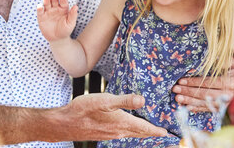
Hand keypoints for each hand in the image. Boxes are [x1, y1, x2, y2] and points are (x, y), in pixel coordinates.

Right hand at [37, 0, 77, 41]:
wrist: (58, 39)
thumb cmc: (66, 30)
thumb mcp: (71, 23)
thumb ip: (73, 15)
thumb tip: (76, 6)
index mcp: (63, 8)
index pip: (63, 2)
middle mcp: (55, 8)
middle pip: (54, 0)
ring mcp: (48, 12)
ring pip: (46, 3)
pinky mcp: (41, 17)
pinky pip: (40, 11)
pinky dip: (39, 8)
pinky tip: (40, 6)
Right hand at [52, 93, 166, 140]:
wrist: (65, 123)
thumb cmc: (83, 110)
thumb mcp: (105, 100)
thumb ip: (125, 100)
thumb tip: (143, 100)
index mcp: (122, 123)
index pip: (145, 128)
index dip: (157, 130)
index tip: (168, 132)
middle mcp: (119, 131)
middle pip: (140, 133)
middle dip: (151, 132)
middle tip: (162, 131)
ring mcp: (110, 134)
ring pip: (130, 133)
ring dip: (140, 131)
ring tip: (147, 128)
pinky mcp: (102, 133)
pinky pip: (121, 132)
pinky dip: (128, 130)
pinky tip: (124, 124)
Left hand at [173, 56, 233, 111]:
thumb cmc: (233, 72)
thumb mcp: (233, 64)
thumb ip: (229, 60)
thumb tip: (221, 56)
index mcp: (229, 83)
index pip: (207, 83)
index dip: (193, 82)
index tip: (181, 80)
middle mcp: (227, 95)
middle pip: (204, 93)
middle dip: (188, 91)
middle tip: (175, 89)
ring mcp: (224, 103)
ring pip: (204, 102)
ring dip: (189, 100)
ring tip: (177, 98)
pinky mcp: (221, 109)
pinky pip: (207, 109)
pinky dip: (197, 108)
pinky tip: (187, 107)